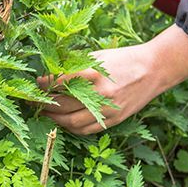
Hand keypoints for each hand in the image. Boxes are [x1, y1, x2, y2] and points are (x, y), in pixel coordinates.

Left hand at [36, 25, 187, 134]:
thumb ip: (75, 66)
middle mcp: (100, 94)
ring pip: (72, 122)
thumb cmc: (123, 59)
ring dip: (54, 119)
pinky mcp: (114, 120)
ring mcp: (108, 109)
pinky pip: (86, 129)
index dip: (45, 84)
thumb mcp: (97, 56)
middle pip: (63, 104)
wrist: (154, 69)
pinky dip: (71, 128)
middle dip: (44, 103)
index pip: (61, 82)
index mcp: (94, 73)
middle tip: (33, 100)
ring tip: (45, 112)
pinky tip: (63, 121)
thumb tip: (50, 75)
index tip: (37, 83)